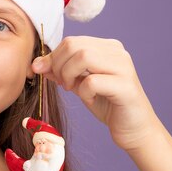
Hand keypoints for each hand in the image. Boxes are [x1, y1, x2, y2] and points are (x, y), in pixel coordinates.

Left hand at [31, 36, 161, 150]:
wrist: (134, 129)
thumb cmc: (107, 104)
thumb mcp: (79, 84)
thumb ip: (61, 71)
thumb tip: (37, 64)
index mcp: (107, 47)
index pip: (71, 41)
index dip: (53, 57)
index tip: (46, 73)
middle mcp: (118, 52)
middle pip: (74, 45)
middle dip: (58, 65)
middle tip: (62, 84)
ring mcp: (124, 67)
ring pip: (83, 57)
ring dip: (69, 75)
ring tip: (72, 89)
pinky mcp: (126, 86)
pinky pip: (92, 81)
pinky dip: (83, 91)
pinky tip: (89, 99)